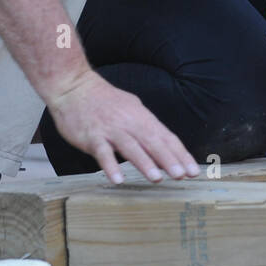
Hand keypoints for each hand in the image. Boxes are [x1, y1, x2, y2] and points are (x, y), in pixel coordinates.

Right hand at [43, 69, 198, 184]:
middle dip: (168, 159)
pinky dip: (110, 165)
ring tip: (156, 178)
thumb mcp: (130, 109)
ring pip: (130, 146)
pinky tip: (117, 179)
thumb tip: (165, 148)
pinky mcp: (91, 136)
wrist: (73, 86)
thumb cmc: (103, 101)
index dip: (180, 154)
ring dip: (144, 162)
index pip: (165, 136)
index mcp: (140, 116)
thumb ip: (146, 128)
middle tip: (181, 175)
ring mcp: (110, 129)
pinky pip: (102, 152)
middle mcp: (128, 122)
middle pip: (151, 141)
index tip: (193, 170)